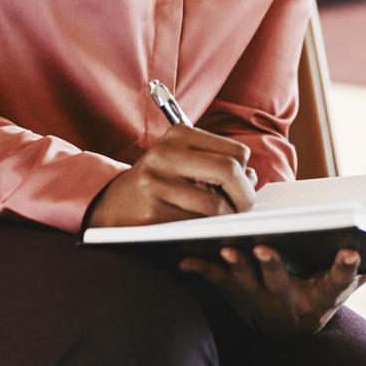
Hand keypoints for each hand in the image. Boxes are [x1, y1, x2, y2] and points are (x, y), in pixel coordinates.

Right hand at [87, 125, 256, 227]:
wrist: (112, 204)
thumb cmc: (157, 181)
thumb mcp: (183, 161)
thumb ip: (216, 163)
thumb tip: (253, 176)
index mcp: (178, 135)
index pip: (235, 151)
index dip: (246, 172)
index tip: (244, 186)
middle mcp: (165, 155)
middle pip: (228, 171)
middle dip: (245, 195)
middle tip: (245, 209)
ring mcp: (156, 184)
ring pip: (215, 205)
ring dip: (227, 218)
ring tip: (223, 220)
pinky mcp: (152, 214)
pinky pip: (196, 226)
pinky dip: (207, 230)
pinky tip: (201, 228)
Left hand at [180, 244, 362, 335]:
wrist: (287, 331)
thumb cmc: (319, 293)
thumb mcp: (344, 287)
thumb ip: (363, 267)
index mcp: (320, 297)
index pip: (338, 283)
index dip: (344, 268)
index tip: (352, 250)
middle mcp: (288, 301)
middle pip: (280, 282)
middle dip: (272, 264)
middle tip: (266, 246)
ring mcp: (257, 300)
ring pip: (245, 282)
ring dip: (234, 264)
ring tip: (226, 246)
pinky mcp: (234, 294)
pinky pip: (216, 282)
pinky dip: (201, 270)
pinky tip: (184, 259)